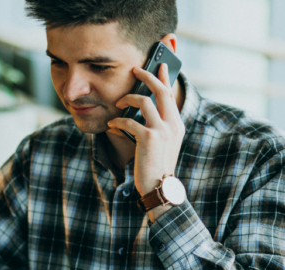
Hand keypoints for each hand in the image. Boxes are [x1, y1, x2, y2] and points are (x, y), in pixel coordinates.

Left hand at [107, 64, 184, 197]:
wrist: (159, 187)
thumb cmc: (155, 166)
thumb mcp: (161, 144)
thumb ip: (156, 127)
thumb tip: (137, 113)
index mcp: (177, 125)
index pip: (171, 95)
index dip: (164, 78)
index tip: (159, 65)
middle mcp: (173, 125)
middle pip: (161, 91)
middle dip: (147, 76)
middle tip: (135, 70)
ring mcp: (162, 131)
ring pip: (144, 101)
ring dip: (128, 99)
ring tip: (117, 103)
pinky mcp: (149, 138)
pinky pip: (129, 121)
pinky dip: (117, 121)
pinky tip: (111, 125)